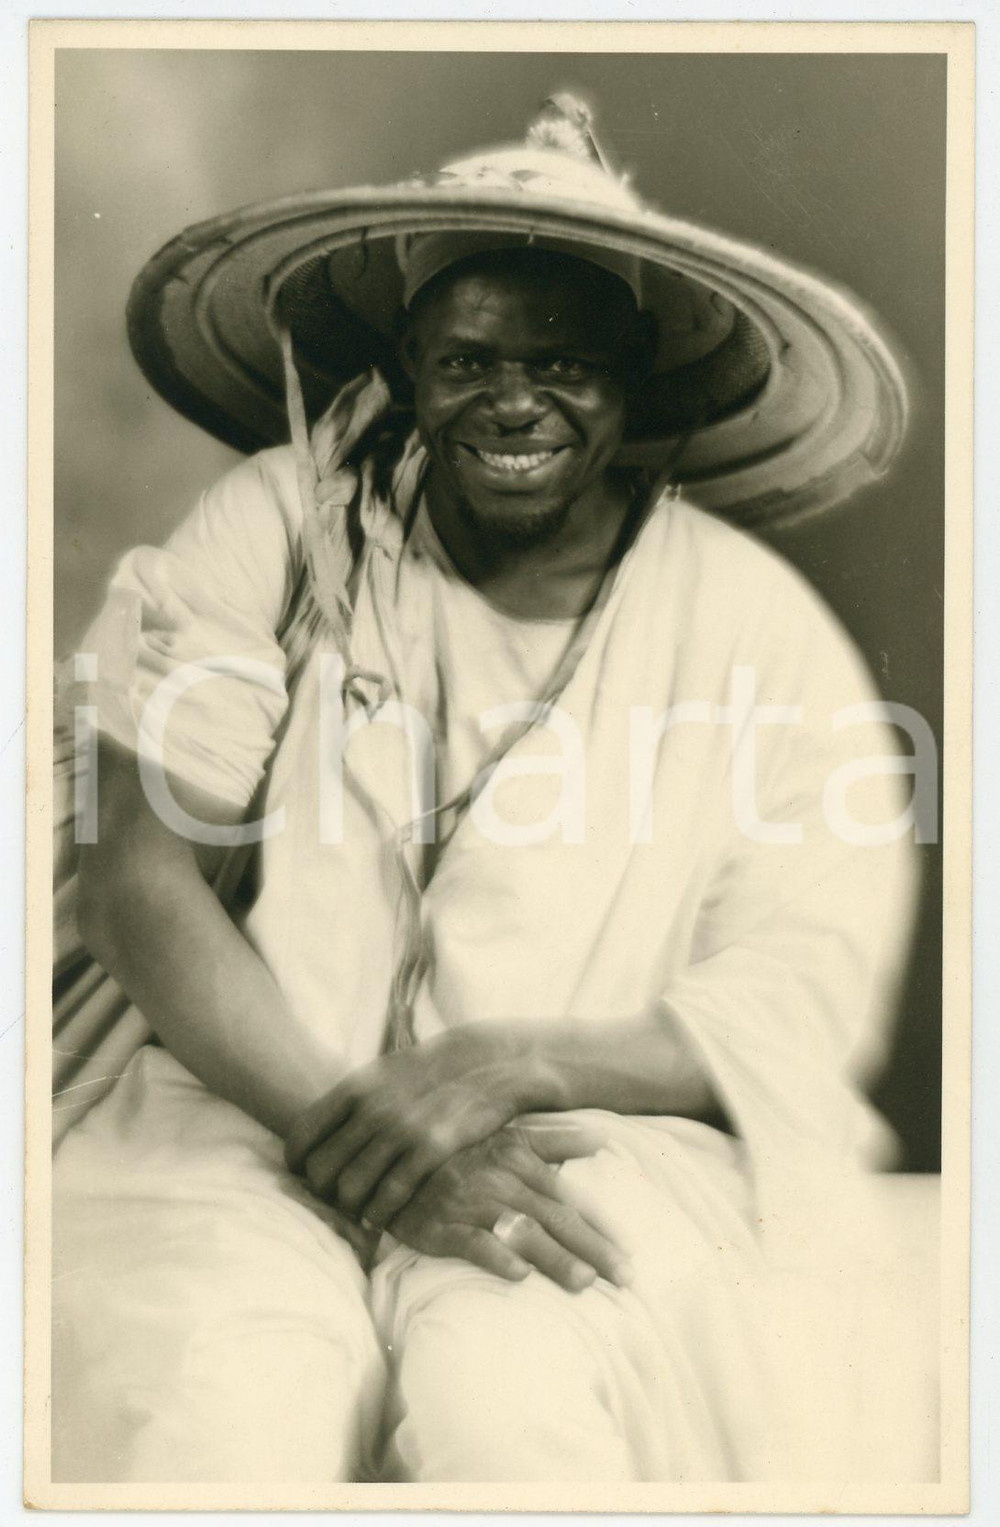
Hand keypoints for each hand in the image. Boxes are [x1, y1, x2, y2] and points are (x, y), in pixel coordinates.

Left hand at [285, 1026, 532, 1228]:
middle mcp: (372, 1109)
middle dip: (322, 1193)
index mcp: (355, 1087)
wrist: (490, 1064)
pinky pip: (389, 1197)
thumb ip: (354, 1099)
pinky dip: (379, 1214)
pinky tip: (383, 1218)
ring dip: (351, 1209)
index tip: (305, 1176)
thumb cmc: (433, 1073)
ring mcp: (401, 1130)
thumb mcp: (386, 1072)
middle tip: (334, 1200)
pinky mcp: (430, 1150)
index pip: (301, 1137)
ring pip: (350, 1189)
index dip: (296, 1165)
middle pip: (321, 1170)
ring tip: (359, 1213)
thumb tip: (319, 1128)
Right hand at [386, 1118, 633, 1292]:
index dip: (601, 1223)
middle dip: (594, 1249)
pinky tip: (517, 1274)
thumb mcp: (505, 1135)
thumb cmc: (458, 1149)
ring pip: (521, 1233)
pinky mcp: (440, 1227)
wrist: (393, 1158)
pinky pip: (472, 1243)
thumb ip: (552, 1140)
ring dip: (554, 1257)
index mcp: (518, 1158)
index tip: (631, 1250)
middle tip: (625, 1277)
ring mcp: (470, 1204)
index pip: (569, 1196)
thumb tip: (600, 1139)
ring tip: (584, 1283)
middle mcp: (500, 1181)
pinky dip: (495, 1257)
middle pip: (555, 1219)